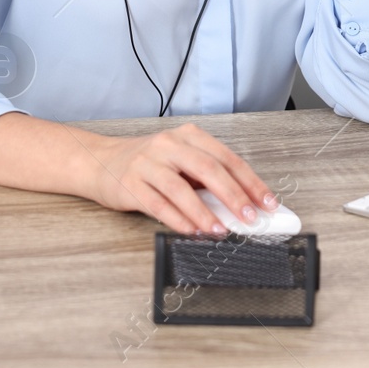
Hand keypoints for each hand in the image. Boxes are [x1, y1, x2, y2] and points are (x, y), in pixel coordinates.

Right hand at [83, 123, 278, 234]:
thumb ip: (207, 179)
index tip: (267, 203)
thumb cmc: (148, 164)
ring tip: (220, 230)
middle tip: (250, 218)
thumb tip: (242, 205)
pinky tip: (192, 231)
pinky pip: (158, 204)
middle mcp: (168, 145)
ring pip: (181, 189)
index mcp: (188, 136)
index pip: (227, 158)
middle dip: (234, 196)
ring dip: (204, 213)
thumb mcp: (181, 162)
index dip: (250, 182)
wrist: (101, 161)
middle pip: (208, 169)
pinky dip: (178, 220)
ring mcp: (147, 163)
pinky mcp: (130, 184)